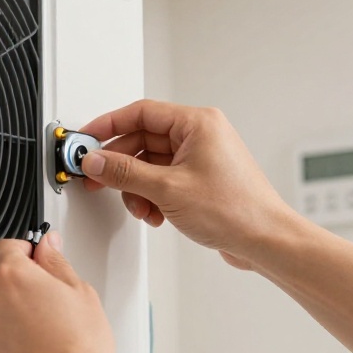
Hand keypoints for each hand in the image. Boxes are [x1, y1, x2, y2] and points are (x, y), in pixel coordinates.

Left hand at [0, 233, 121, 352]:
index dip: (21, 253)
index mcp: (12, 275)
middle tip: (33, 304)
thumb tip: (47, 246)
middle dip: (5, 285)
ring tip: (25, 334)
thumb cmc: (80, 352)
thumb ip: (56, 263)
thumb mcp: (80, 293)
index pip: (3, 247)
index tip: (30, 262)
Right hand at [78, 100, 296, 268]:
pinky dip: (152, 196)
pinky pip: (163, 180)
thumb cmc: (237, 210)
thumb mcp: (168, 189)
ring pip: (151, 164)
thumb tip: (97, 161)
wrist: (265, 240)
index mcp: (197, 123)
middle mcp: (200, 136)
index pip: (140, 113)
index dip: (108, 125)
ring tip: (139, 206)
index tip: (87, 138)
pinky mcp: (200, 180)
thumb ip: (125, 172)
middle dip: (121, 165)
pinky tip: (155, 213)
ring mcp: (201, 159)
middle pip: (143, 140)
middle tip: (99, 178)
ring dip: (137, 187)